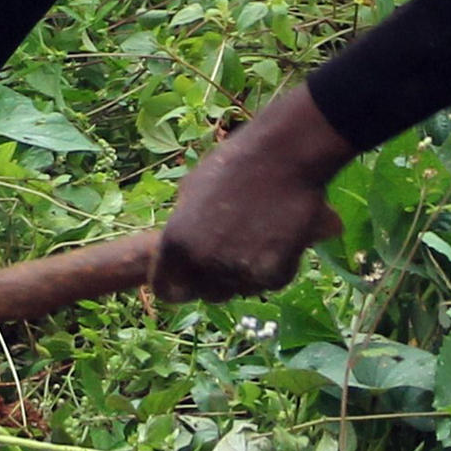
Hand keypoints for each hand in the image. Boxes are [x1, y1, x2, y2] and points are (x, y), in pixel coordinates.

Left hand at [155, 84, 353, 302]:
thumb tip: (181, 249)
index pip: (167, 290)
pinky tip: (278, 239)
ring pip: (240, 290)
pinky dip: (275, 267)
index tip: (190, 278)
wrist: (283, 155)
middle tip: (231, 253)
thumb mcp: (190, 191)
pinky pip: (270, 282)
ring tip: (257, 238)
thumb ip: (183, 227)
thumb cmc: (233, 164)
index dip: (179, 284)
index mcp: (175, 244)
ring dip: (245, 274)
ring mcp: (239, 272)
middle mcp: (203, 264)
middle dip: (215, 280)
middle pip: (207, 294)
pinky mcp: (275, 274)